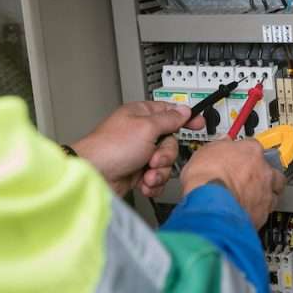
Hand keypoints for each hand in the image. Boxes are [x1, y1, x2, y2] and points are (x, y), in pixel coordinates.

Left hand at [72, 101, 203, 196]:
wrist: (94, 176)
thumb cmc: (110, 148)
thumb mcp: (146, 128)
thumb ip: (169, 119)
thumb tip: (184, 109)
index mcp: (142, 116)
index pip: (170, 112)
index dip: (185, 118)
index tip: (198, 123)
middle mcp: (141, 134)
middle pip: (171, 142)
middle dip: (166, 155)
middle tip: (154, 158)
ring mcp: (139, 154)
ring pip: (166, 162)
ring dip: (159, 171)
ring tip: (146, 173)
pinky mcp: (138, 172)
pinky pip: (157, 177)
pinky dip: (153, 182)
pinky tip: (143, 183)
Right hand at [180, 139, 286, 228]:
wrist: (210, 204)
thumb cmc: (206, 179)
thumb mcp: (205, 152)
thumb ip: (219, 146)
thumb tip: (221, 142)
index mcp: (251, 151)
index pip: (255, 147)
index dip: (246, 154)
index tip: (241, 157)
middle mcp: (263, 171)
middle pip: (273, 170)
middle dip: (265, 174)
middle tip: (251, 179)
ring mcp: (266, 192)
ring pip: (275, 192)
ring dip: (265, 194)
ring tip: (251, 198)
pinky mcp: (263, 213)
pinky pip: (265, 211)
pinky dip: (258, 212)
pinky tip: (247, 213)